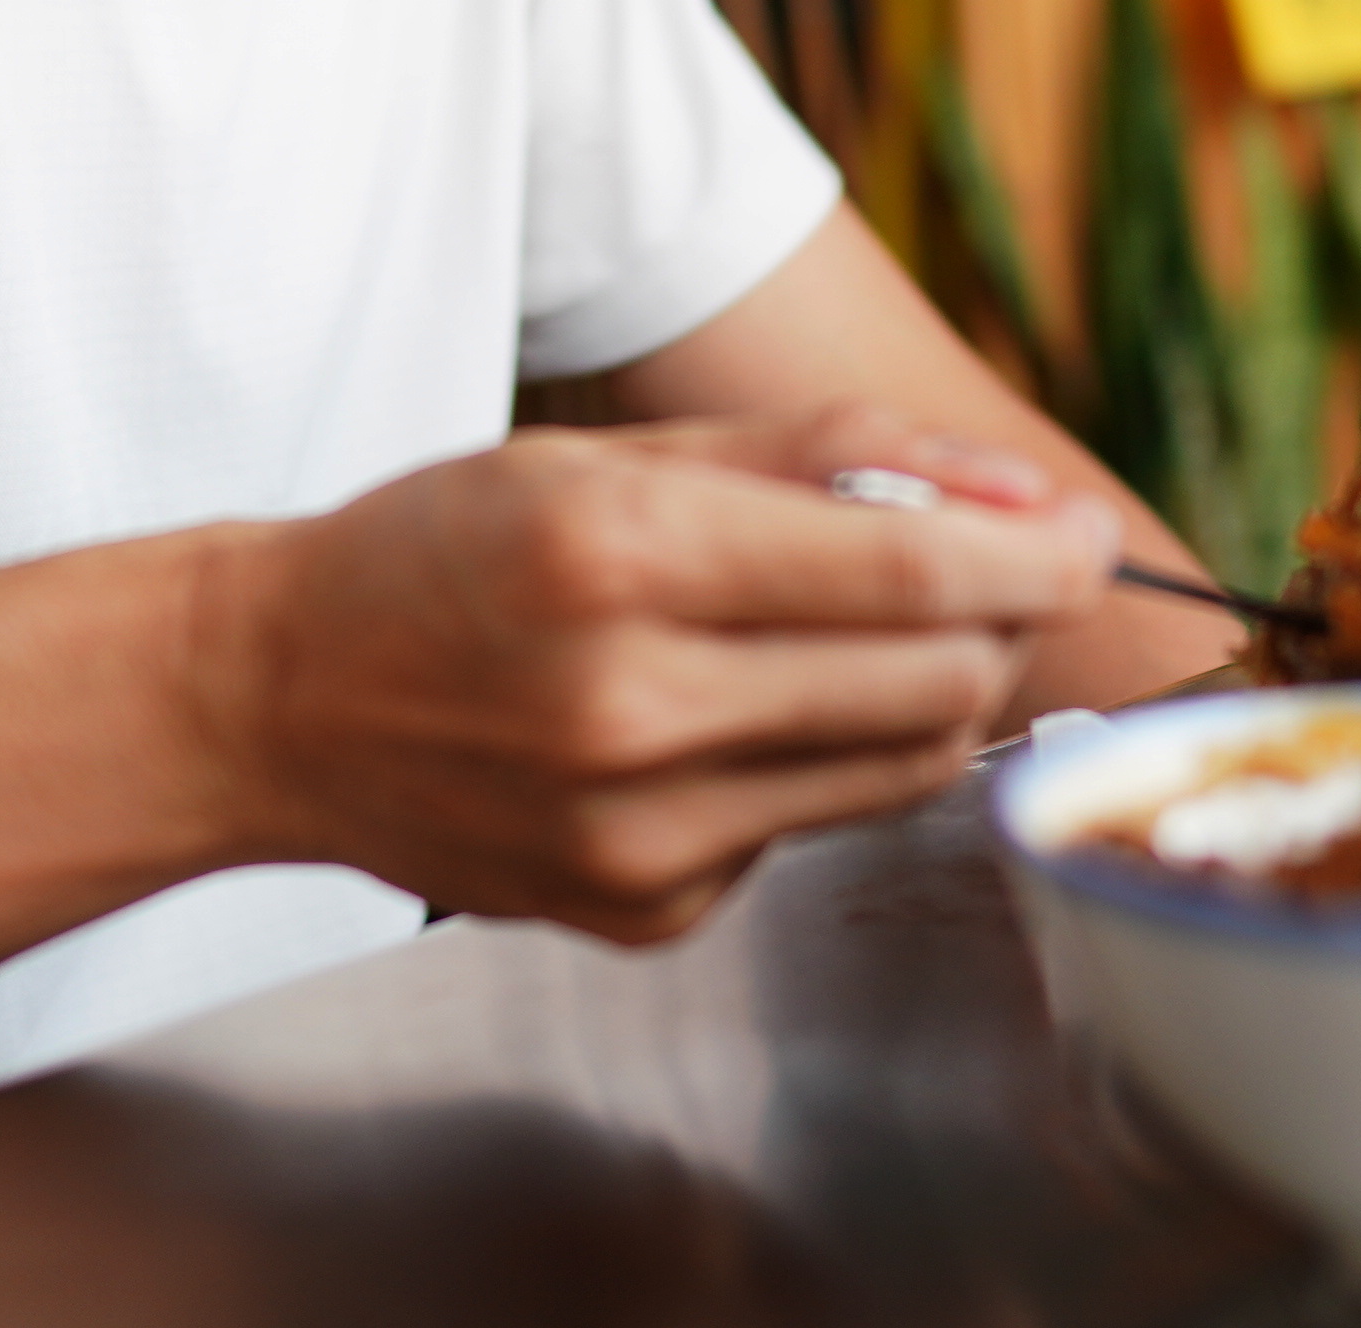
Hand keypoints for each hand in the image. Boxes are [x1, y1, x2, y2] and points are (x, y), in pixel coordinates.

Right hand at [190, 404, 1120, 944]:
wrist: (274, 700)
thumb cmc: (445, 550)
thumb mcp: (617, 451)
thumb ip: (829, 458)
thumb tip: (1019, 496)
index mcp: (622, 559)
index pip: (911, 570)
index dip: (1036, 552)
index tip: (1086, 536)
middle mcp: (631, 709)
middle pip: (935, 680)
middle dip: (998, 617)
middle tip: (996, 568)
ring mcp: (638, 834)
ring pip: (900, 768)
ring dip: (925, 690)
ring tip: (857, 632)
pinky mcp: (643, 910)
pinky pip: (807, 830)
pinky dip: (810, 764)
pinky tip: (717, 719)